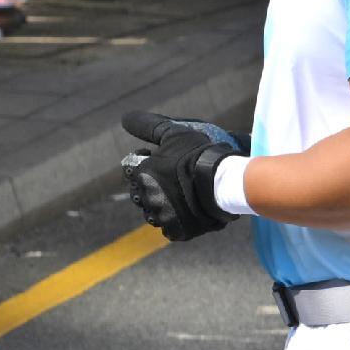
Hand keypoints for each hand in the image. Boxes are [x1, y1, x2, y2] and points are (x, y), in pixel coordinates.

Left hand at [120, 111, 245, 239]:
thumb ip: (148, 126)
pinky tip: (192, 211)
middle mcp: (146, 198)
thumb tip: (126, 118)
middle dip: (157, 187)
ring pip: (158, 212)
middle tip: (179, 180)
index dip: (151, 166)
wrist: (224, 181)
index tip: (167, 163)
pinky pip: (173, 228)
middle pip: (145, 194)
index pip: (135, 173)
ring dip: (167, 205)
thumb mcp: (173, 133)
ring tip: (187, 196)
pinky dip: (180, 221)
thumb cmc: (198, 154)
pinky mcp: (176, 231)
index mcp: (141, 175)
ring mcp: (161, 216)